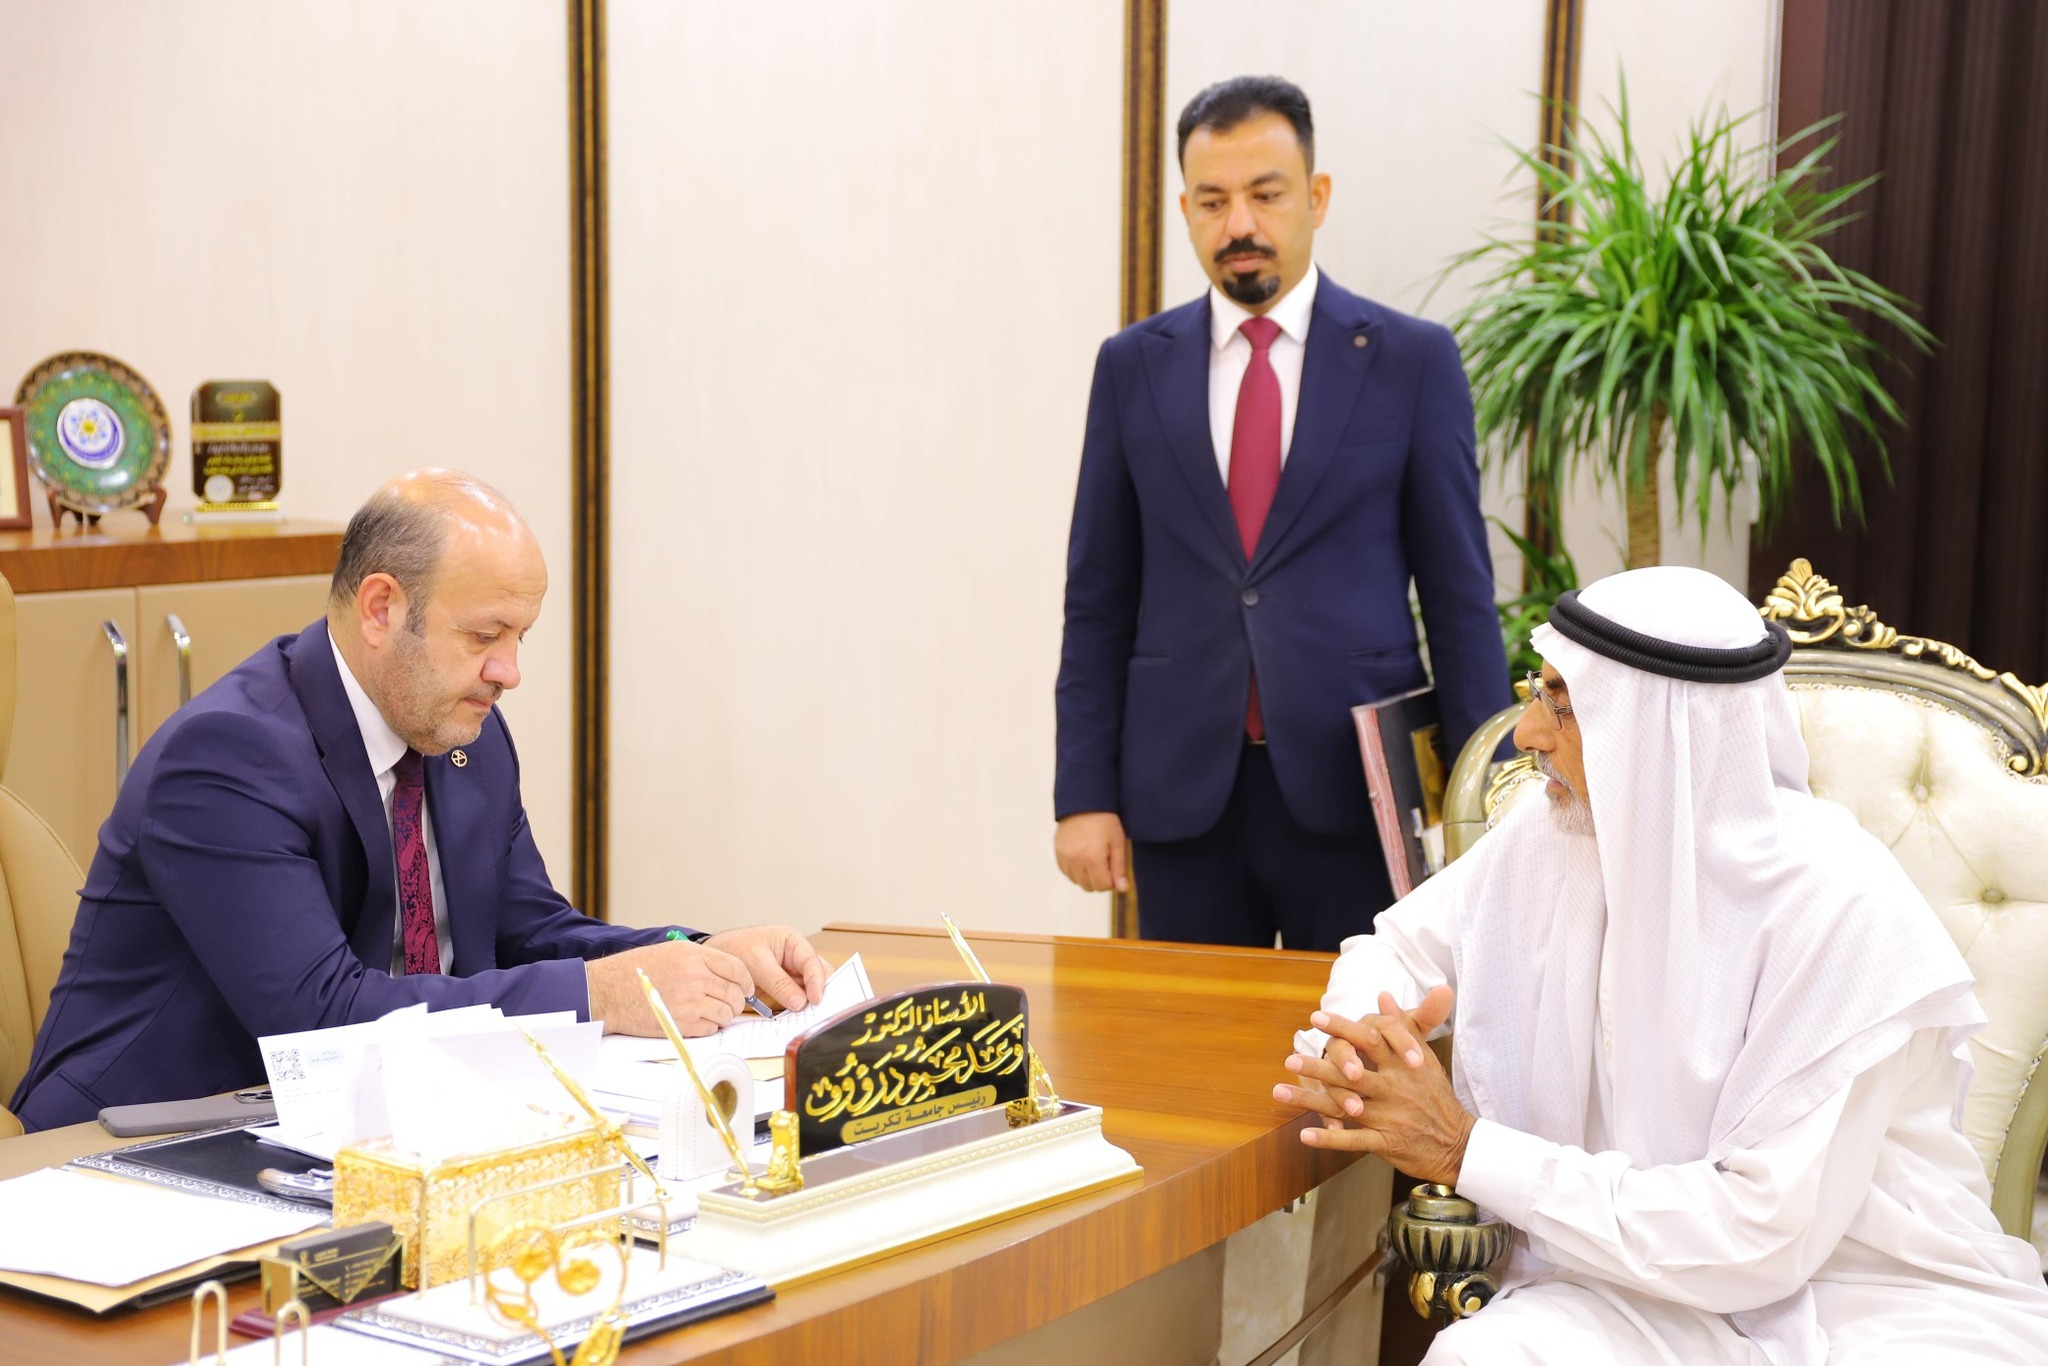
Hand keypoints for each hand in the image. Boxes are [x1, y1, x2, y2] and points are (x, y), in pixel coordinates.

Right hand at [585, 939, 752, 1036]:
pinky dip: (708, 1027)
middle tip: (729, 1005)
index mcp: (694, 955)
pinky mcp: (681, 1024)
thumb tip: (727, 975)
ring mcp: (689, 1001)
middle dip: (737, 1002)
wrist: (608, 991)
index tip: (746, 988)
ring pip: (726, 1013)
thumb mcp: (671, 951)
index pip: (737, 968)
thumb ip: (700, 960)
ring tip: (711, 1014)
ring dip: (723, 1016)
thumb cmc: (635, 971)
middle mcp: (695, 976)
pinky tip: (697, 1022)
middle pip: (735, 993)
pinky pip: (710, 1029)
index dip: (746, 981)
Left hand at [700, 925, 829, 1011]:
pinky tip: (794, 1017)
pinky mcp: (784, 987)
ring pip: (808, 989)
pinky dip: (796, 1008)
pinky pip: (795, 999)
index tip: (815, 999)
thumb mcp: (756, 964)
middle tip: (816, 1010)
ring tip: (806, 1016)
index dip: (817, 980)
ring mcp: (791, 973)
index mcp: (792, 942)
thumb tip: (800, 1002)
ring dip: (808, 1002)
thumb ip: (779, 983)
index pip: (811, 961)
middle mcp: (796, 957)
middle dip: (818, 991)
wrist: (715, 956)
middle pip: (817, 975)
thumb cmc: (734, 949)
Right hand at [1055, 811, 1128, 892]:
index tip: (1114, 869)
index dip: (1112, 881)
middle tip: (1106, 864)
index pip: (1103, 886)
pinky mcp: (1058, 852)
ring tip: (1094, 859)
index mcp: (1092, 858)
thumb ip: (1119, 868)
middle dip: (1099, 880)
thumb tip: (1122, 888)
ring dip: (1087, 876)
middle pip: (1089, 887)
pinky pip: (1066, 872)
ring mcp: (1064, 856)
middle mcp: (1075, 860)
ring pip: (1077, 881)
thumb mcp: (1117, 841)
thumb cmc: (1104, 820)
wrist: (1083, 802)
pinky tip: (1083, 858)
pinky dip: (1075, 870)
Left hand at [1273, 991, 1472, 1184]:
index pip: (1370, 1040)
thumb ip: (1402, 1025)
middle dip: (1320, 1065)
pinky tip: (1304, 1135)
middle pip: (1352, 1073)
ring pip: (1345, 1105)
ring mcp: (1389, 1116)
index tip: (1316, 1017)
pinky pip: (1354, 1140)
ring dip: (1311, 1100)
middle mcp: (1394, 1087)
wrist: (1459, 1142)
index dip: (1343, 1029)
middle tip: (1290, 1059)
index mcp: (1403, 1064)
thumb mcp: (1424, 1057)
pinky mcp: (1387, 1142)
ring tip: (1279, 1091)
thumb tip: (1383, 995)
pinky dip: (1330, 1137)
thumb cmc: (1436, 1096)